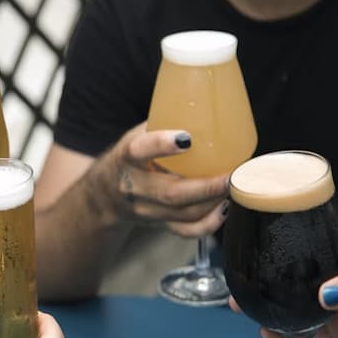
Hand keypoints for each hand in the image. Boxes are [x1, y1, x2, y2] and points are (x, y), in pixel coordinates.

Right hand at [95, 122, 228, 237]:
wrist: (105, 194)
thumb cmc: (130, 158)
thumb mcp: (136, 136)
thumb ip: (164, 125)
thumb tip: (207, 107)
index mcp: (126, 158)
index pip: (139, 150)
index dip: (162, 145)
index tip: (187, 138)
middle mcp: (133, 187)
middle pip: (170, 193)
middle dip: (206, 186)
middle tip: (230, 173)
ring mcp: (146, 210)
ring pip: (183, 214)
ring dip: (213, 201)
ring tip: (233, 185)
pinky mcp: (158, 224)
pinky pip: (186, 231)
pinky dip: (209, 223)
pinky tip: (224, 208)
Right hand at [237, 201, 337, 337]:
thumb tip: (325, 295)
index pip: (324, 212)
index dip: (299, 203)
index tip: (267, 199)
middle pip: (298, 255)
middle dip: (268, 259)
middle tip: (239, 261)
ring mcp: (335, 293)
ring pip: (295, 293)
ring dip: (270, 298)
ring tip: (241, 303)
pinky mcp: (337, 322)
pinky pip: (306, 326)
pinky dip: (287, 330)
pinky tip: (268, 332)